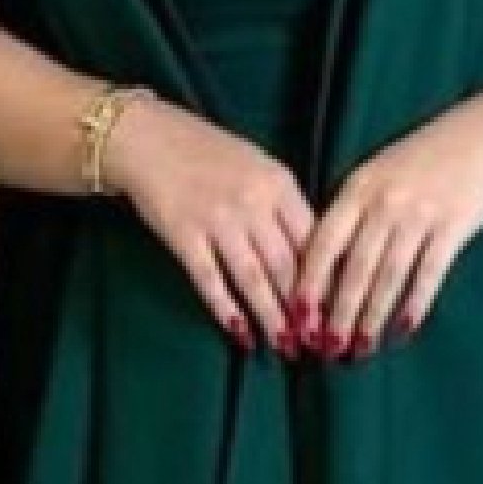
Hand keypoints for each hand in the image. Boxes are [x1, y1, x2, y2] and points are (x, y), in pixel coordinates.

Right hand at [103, 94, 313, 351]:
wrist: (147, 137)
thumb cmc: (207, 153)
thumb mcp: (258, 167)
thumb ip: (283, 206)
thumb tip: (310, 257)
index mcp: (278, 183)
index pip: (313, 239)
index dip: (325, 280)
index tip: (335, 309)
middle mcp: (252, 202)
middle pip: (287, 266)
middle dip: (304, 309)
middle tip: (316, 341)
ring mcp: (217, 220)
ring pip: (253, 279)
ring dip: (271, 317)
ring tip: (286, 345)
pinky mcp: (184, 236)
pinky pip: (210, 281)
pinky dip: (226, 310)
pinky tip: (240, 333)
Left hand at [292, 94, 482, 356]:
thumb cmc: (423, 160)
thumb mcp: (377, 174)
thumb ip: (351, 212)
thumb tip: (323, 268)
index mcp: (357, 188)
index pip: (323, 243)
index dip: (309, 284)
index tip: (297, 318)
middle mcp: (384, 201)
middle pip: (354, 267)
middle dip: (338, 313)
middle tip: (327, 349)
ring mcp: (419, 214)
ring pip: (389, 276)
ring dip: (373, 317)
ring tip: (362, 348)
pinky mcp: (453, 226)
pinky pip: (429, 273)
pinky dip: (415, 303)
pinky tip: (403, 329)